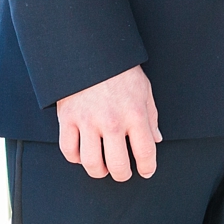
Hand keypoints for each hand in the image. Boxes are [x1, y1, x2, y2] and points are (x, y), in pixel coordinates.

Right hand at [55, 64, 160, 180]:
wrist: (91, 49)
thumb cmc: (121, 70)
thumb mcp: (144, 90)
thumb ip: (151, 117)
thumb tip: (156, 140)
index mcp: (135, 114)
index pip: (145, 153)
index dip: (147, 167)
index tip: (146, 171)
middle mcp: (112, 121)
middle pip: (118, 166)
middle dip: (123, 175)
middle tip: (123, 172)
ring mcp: (88, 121)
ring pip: (92, 164)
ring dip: (100, 171)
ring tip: (104, 167)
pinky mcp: (67, 118)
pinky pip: (68, 150)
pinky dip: (76, 158)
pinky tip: (84, 153)